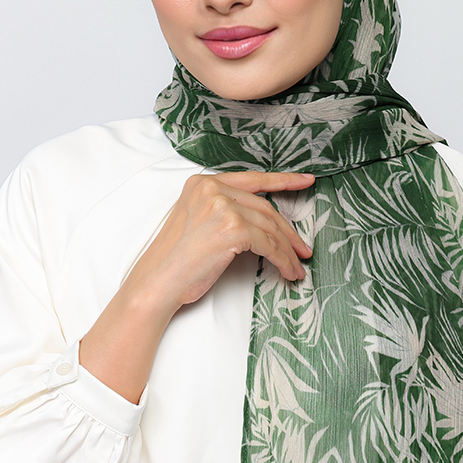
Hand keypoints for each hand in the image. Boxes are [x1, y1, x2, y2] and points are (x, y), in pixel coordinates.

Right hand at [129, 170, 314, 314]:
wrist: (157, 283)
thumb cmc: (175, 261)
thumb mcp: (196, 222)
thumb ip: (223, 210)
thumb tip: (264, 223)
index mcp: (201, 182)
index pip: (251, 179)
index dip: (282, 180)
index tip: (305, 181)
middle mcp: (212, 188)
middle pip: (264, 207)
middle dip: (287, 231)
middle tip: (302, 248)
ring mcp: (222, 206)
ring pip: (270, 227)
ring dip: (287, 250)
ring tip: (296, 266)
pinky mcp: (232, 228)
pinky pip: (269, 244)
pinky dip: (282, 260)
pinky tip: (288, 271)